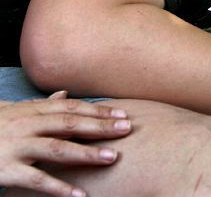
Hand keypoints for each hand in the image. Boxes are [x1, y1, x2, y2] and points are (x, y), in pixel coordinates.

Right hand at [0, 91, 131, 196]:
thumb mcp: (13, 112)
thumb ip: (41, 105)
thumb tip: (64, 94)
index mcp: (30, 110)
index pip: (71, 108)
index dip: (98, 111)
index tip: (123, 115)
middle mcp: (26, 125)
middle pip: (69, 123)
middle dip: (100, 126)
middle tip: (127, 129)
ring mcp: (15, 147)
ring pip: (57, 148)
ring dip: (86, 153)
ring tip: (111, 158)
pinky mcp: (5, 169)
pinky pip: (36, 180)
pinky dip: (59, 188)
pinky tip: (79, 196)